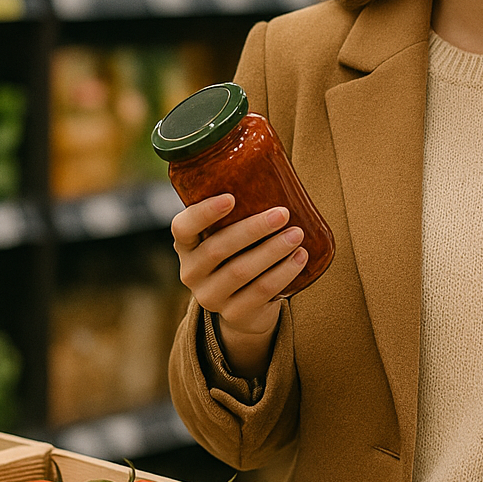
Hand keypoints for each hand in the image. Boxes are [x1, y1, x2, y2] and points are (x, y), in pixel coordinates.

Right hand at [171, 194, 308, 376]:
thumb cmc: (242, 254)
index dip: (204, 213)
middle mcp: (192, 272)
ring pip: (241, 271)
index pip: (182, 228)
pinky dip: (283, 273)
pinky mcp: (234, 315)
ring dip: (273, 250)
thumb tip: (276, 166)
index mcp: (187, 245)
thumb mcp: (231, 234)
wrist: (246, 306)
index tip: (231, 197)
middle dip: (254, 229)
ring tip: (297, 234)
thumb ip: (241, 210)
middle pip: (219, 248)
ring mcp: (211, 296)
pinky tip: (300, 258)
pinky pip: (260, 292)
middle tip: (283, 213)